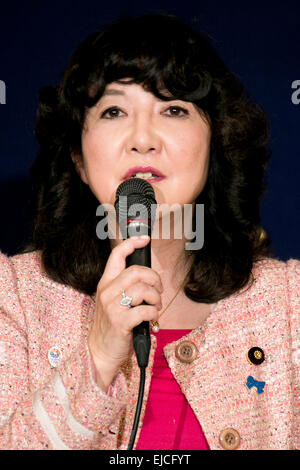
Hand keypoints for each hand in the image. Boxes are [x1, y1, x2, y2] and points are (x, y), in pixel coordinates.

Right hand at [88, 235, 162, 391]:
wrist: (100, 352)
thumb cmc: (111, 326)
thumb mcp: (113, 301)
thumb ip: (126, 288)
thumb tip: (148, 277)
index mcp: (106, 283)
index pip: (117, 256)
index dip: (131, 244)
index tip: (144, 240)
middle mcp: (107, 291)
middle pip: (136, 271)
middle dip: (154, 278)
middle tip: (158, 290)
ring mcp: (112, 306)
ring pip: (143, 289)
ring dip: (156, 297)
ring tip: (156, 306)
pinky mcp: (120, 321)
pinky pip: (145, 309)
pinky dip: (154, 312)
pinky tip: (152, 317)